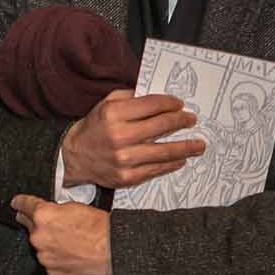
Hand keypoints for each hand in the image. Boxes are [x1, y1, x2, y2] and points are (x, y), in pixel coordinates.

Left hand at [12, 194, 111, 274]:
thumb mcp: (74, 206)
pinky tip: (71, 253)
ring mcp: (45, 257)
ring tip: (70, 241)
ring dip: (49, 243)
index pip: (23, 206)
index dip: (19, 203)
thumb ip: (53, 210)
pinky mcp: (54, 272)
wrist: (113, 249)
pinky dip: (57, 258)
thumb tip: (47, 213)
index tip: (16, 204)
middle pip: (29, 227)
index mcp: (42, 217)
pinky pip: (51, 262)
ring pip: (41, 247)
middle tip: (48, 224)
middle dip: (36, 224)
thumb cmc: (99, 227)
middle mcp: (39, 238)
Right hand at [61, 90, 204, 188]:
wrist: (75, 156)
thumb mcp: (106, 104)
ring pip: (163, 151)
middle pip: (161, 126)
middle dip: (181, 121)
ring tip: (199, 144)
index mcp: (113, 113)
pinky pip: (156, 169)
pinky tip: (181, 159)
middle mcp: (119, 135)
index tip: (180, 104)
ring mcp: (123, 158)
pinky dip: (171, 164)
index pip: (152, 105)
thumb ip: (130, 97)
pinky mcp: (126, 177)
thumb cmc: (95, 127)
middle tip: (192, 120)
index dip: (170, 103)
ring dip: (185, 147)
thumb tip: (160, 99)